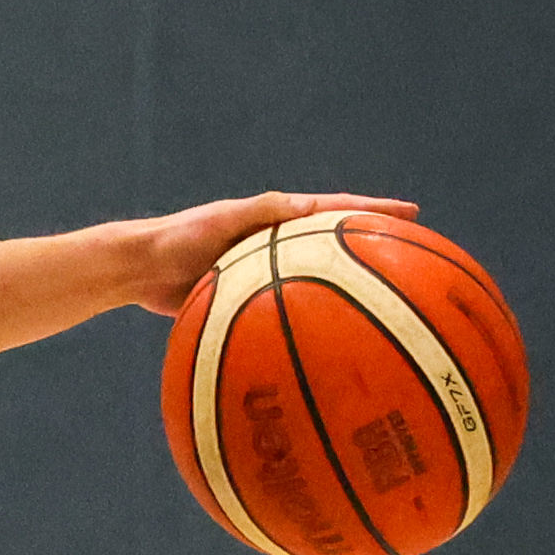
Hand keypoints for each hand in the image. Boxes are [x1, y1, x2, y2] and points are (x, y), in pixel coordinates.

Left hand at [127, 188, 421, 316]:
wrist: (139, 268)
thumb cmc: (178, 237)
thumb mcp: (223, 219)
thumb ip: (263, 211)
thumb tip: (311, 205)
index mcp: (277, 218)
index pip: (336, 212)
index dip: (375, 214)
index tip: (413, 216)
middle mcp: (277, 244)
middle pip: (335, 248)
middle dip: (372, 252)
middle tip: (415, 259)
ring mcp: (265, 275)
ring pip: (316, 284)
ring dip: (348, 293)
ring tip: (386, 307)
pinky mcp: (248, 301)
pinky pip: (288, 313)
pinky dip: (308, 325)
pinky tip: (328, 348)